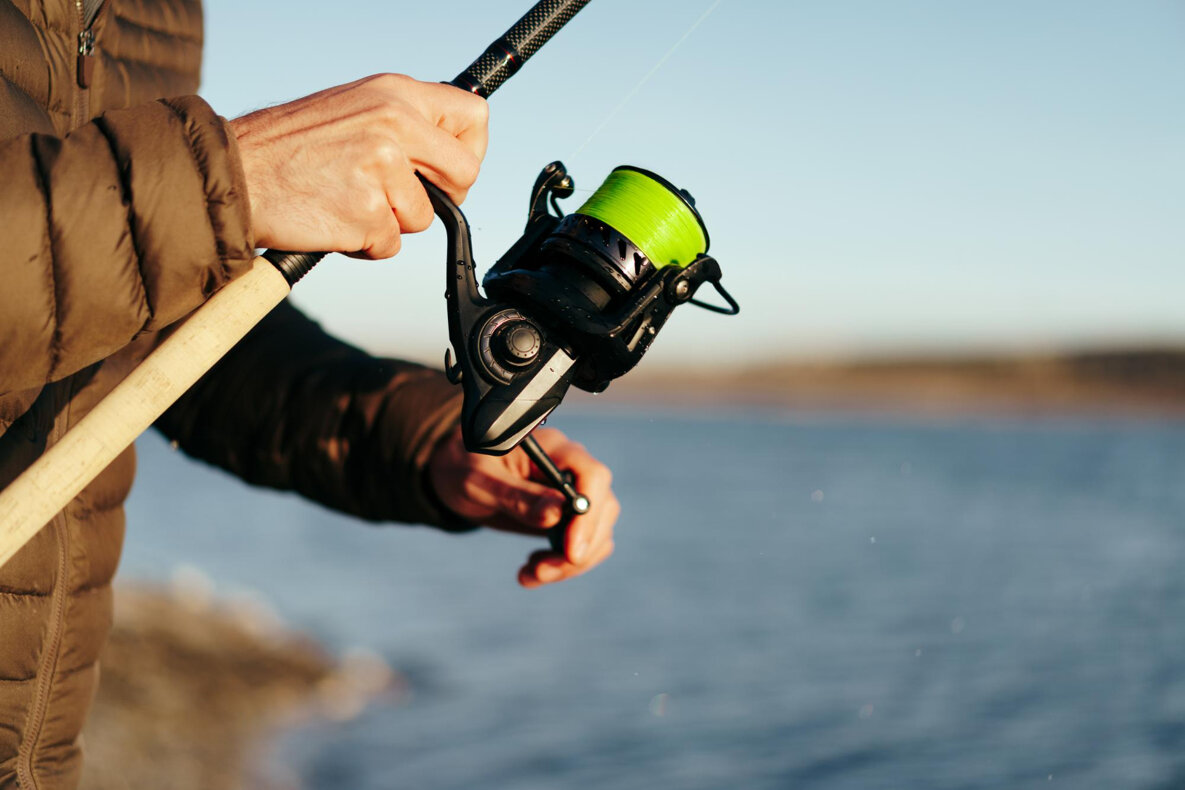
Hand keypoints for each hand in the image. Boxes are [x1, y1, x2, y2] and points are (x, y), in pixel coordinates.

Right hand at [229, 73, 488, 257]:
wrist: (232, 173)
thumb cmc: (286, 148)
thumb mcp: (352, 108)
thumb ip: (401, 122)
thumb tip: (445, 149)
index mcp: (395, 94)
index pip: (473, 116)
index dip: (469, 150)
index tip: (449, 169)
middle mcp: (395, 125)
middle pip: (465, 174)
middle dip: (443, 196)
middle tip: (404, 199)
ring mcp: (382, 170)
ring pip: (423, 217)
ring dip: (390, 223)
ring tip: (347, 202)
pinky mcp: (368, 213)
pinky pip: (390, 245)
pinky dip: (366, 244)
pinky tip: (333, 219)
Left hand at [427, 427, 618, 586]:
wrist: (455, 475)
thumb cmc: (463, 467)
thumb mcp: (478, 481)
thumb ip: (516, 496)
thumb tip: (556, 514)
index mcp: (554, 449)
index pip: (593, 476)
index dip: (588, 514)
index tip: (570, 551)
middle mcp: (572, 470)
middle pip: (603, 509)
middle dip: (579, 547)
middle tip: (541, 572)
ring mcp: (573, 495)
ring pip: (598, 533)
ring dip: (571, 564)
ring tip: (529, 575)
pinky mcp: (567, 518)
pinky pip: (583, 546)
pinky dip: (564, 566)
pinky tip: (531, 570)